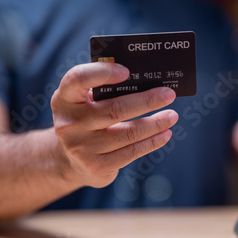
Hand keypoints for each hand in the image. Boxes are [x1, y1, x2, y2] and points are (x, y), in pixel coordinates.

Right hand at [51, 62, 177, 187]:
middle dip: (146, 101)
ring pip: (127, 133)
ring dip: (155, 124)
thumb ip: (105, 89)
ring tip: (172, 116)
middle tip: (168, 94)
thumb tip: (145, 80)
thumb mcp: (85, 102)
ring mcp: (81, 147)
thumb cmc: (87, 119)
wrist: (70, 160)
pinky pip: (131, 152)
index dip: (102, 73)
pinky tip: (165, 134)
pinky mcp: (96, 166)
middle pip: (114, 109)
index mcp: (65, 99)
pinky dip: (151, 142)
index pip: (78, 79)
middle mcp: (69, 123)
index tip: (127, 71)